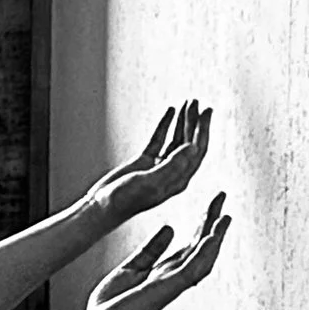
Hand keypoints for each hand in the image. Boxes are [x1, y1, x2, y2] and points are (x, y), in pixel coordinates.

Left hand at [77, 193, 229, 309]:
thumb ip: (152, 250)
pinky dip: (203, 254)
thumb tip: (170, 228)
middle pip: (200, 247)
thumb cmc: (112, 303)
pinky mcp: (165, 290)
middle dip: (212, 224)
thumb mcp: (132, 267)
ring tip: (224, 216)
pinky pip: (190, 271)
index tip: (213, 204)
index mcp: (165, 272)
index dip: (203, 223)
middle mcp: (173, 278)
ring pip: (202, 259)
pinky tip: (211, 238)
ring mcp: (171, 285)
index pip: (191, 244)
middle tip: (221, 198)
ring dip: (215, 238)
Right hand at [90, 99, 210, 225]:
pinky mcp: (145, 162)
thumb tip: (193, 147)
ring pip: (176, 139)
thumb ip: (172, 166)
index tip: (206, 111)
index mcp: (178, 179)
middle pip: (189, 143)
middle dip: (194, 122)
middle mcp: (173, 173)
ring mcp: (159, 166)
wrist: (102, 206)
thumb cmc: (125, 199)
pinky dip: (166, 125)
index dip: (202, 130)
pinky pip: (160, 140)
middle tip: (196, 102)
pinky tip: (170, 112)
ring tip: (187, 103)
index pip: (196, 151)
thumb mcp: (150, 182)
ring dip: (182, 121)